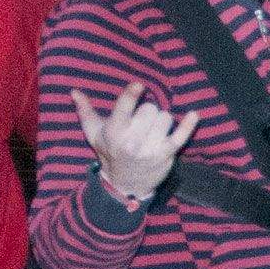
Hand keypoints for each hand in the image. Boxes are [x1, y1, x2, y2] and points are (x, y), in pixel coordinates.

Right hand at [72, 83, 199, 206]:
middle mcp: (131, 141)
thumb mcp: (94, 133)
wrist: (125, 184)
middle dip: (147, 111)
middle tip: (141, 123)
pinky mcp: (165, 155)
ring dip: (161, 121)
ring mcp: (149, 149)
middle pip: (150, 108)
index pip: (123, 109)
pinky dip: (188, 125)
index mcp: (114, 132)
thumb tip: (74, 92)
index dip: (131, 95)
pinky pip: (180, 136)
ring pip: (165, 118)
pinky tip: (194, 114)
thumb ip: (85, 111)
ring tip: (152, 130)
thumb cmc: (110, 152)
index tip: (139, 85)